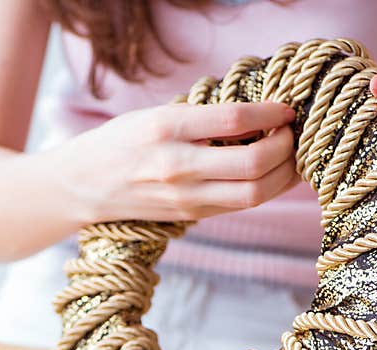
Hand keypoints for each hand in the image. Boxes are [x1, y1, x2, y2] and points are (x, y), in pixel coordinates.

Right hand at [52, 102, 299, 223]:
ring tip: (291, 155)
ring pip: (254, 192)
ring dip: (284, 174)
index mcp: (166, 130)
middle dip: (286, 147)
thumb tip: (257, 113)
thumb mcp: (154, 114)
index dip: (271, 112)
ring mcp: (184, 196)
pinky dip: (265, 188)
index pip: (235, 119)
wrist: (83, 185)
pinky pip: (240, 204)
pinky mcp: (190, 215)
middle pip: (254, 163)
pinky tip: (272, 173)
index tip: (286, 107)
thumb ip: (200, 116)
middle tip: (292, 132)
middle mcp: (176, 166)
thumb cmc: (119, 142)